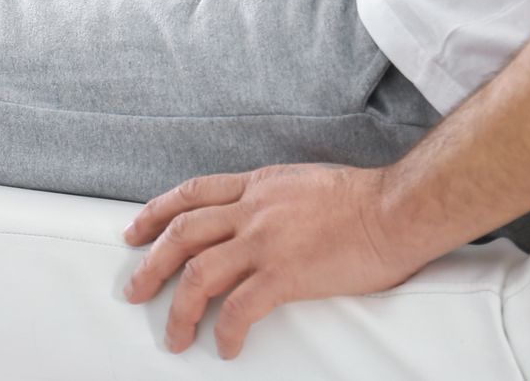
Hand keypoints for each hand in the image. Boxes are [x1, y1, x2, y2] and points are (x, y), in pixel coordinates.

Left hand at [121, 164, 428, 359]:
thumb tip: (255, 218)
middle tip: (134, 288)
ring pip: (198, 273)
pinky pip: (238, 308)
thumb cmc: (362, 200)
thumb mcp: (302, 183)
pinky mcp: (284, 274)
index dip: (156, 212)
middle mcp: (252, 210)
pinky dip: (224, 331)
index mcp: (257, 186)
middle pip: (181, 233)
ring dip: (178, 308)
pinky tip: (225, 346)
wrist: (396, 208)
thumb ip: (272, 199)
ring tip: (174, 336)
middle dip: (150, 263)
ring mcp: (265, 241)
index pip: (192, 194)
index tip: (135, 230)